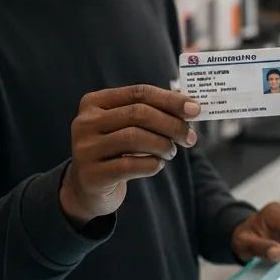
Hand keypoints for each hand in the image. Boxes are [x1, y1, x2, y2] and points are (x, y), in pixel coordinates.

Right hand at [60, 84, 201, 226]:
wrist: (89, 187)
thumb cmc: (118, 150)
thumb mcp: (129, 126)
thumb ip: (154, 113)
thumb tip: (192, 106)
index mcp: (95, 102)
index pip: (139, 93)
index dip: (170, 100)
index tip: (196, 109)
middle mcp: (84, 122)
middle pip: (138, 113)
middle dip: (171, 124)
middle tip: (190, 137)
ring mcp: (85, 149)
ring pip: (134, 137)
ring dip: (163, 145)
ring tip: (171, 152)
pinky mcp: (91, 175)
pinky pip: (130, 165)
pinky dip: (152, 164)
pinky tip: (157, 165)